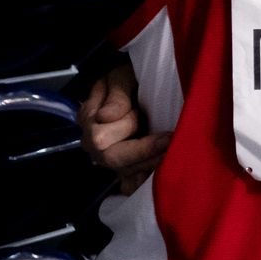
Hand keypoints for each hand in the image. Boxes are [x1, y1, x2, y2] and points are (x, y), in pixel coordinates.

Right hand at [77, 56, 166, 195]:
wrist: (137, 81)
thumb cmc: (129, 76)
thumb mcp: (122, 76)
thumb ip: (117, 95)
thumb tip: (106, 117)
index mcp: (90, 119)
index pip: (101, 138)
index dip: (127, 131)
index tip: (157, 126)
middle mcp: (94, 142)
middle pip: (112, 159)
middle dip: (143, 152)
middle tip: (170, 143)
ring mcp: (109, 156)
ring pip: (123, 173)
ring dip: (148, 165)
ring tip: (171, 155)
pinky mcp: (124, 166)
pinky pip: (128, 184)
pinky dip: (141, 184)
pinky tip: (157, 180)